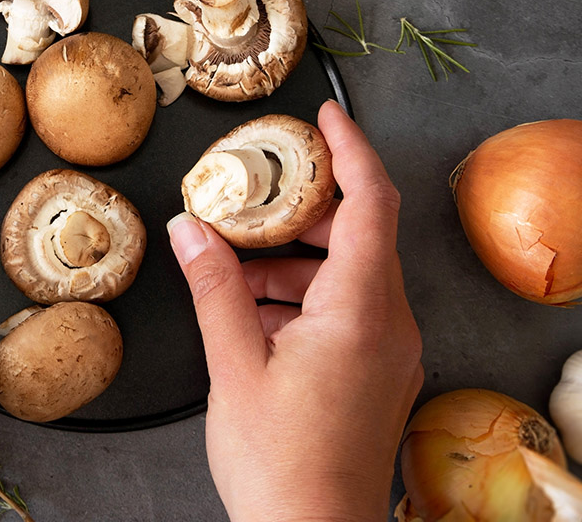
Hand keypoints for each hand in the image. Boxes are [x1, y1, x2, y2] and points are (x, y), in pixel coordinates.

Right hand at [167, 100, 422, 521]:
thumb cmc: (282, 466)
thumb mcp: (234, 368)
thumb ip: (213, 289)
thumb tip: (190, 229)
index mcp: (361, 310)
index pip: (371, 201)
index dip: (352, 149)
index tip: (327, 115)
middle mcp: (390, 323)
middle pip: (359, 233)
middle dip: (303, 210)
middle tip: (254, 196)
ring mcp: (391, 351)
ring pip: (350, 274)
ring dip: (294, 261)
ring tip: (233, 270)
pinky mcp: (380, 373)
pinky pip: (350, 310)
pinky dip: (305, 297)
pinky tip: (254, 315)